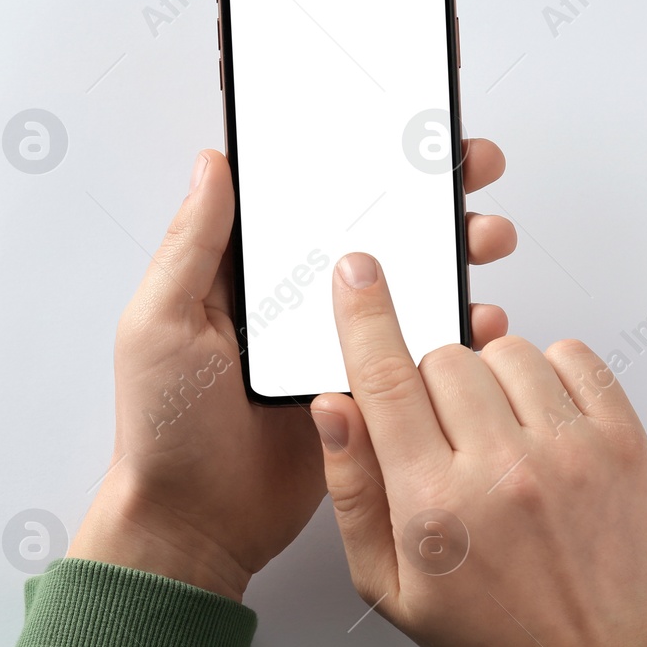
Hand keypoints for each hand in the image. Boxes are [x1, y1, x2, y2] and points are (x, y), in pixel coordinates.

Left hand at [68, 144, 517, 600]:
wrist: (195, 527)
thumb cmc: (164, 428)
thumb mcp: (161, 323)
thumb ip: (193, 244)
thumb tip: (212, 161)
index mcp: (246, 271)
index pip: (308, 193)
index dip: (355, 153)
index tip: (403, 119)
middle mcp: (296, 297)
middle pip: (374, 227)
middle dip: (429, 192)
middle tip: (468, 167)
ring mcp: (336, 342)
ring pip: (409, 282)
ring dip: (455, 251)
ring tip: (484, 238)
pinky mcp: (368, 389)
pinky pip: (421, 349)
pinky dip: (460, 330)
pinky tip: (481, 318)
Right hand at [311, 253, 646, 646]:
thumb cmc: (488, 628)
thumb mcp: (387, 584)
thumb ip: (352, 490)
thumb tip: (333, 407)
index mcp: (434, 506)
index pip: (384, 379)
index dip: (364, 314)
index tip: (357, 271)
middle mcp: (502, 470)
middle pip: (442, 357)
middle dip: (429, 381)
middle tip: (444, 434)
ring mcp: (570, 451)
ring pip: (506, 349)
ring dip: (489, 377)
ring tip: (497, 435)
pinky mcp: (623, 441)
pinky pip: (572, 354)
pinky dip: (548, 373)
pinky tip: (539, 423)